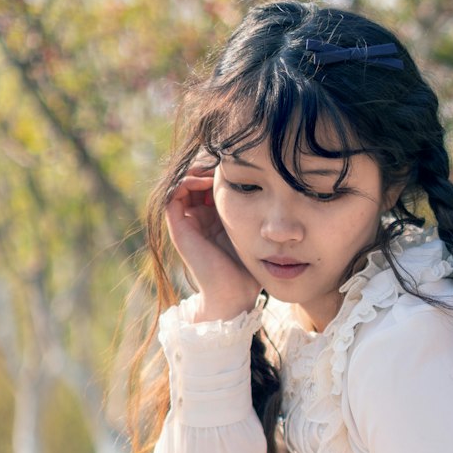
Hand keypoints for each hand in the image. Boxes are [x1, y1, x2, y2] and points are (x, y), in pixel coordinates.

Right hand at [165, 159, 261, 321]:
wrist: (233, 294)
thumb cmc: (249, 269)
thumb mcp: (255, 232)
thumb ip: (258, 213)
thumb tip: (278, 188)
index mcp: (214, 218)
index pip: (211, 183)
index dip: (221, 170)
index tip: (239, 162)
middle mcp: (198, 217)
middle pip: (196, 179)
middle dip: (209, 166)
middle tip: (224, 158)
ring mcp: (187, 222)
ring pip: (183, 183)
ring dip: (197, 170)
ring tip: (215, 168)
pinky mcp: (179, 228)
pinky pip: (174, 195)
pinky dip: (186, 182)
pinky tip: (206, 181)